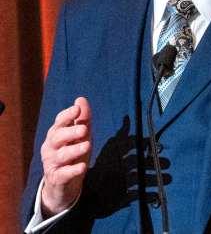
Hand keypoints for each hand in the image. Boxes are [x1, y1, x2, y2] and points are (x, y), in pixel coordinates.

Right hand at [40, 97, 91, 216]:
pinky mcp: (56, 178)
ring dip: (74, 150)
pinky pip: (64, 173)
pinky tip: (82, 167)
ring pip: (61, 155)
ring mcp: (52, 163)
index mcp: (56, 134)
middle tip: (83, 129)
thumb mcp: (80, 136)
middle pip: (58, 137)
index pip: (59, 122)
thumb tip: (80, 99)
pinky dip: (72, 170)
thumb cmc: (72, 154)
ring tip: (87, 146)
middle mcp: (51, 147)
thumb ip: (82, 119)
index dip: (67, 115)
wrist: (64, 183)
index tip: (77, 109)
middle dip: (70, 132)